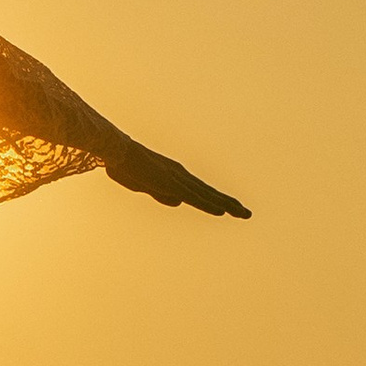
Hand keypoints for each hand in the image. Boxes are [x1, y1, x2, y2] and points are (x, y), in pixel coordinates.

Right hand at [104, 142, 250, 218]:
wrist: (118, 151)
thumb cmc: (128, 166)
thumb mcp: (147, 185)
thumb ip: (164, 194)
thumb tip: (180, 202)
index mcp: (176, 177)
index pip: (202, 191)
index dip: (218, 200)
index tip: (232, 207)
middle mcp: (183, 176)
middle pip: (210, 193)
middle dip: (229, 203)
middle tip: (246, 213)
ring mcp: (179, 180)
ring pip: (207, 196)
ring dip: (227, 205)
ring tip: (243, 214)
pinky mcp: (172, 184)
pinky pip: (195, 197)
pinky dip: (209, 204)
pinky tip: (222, 211)